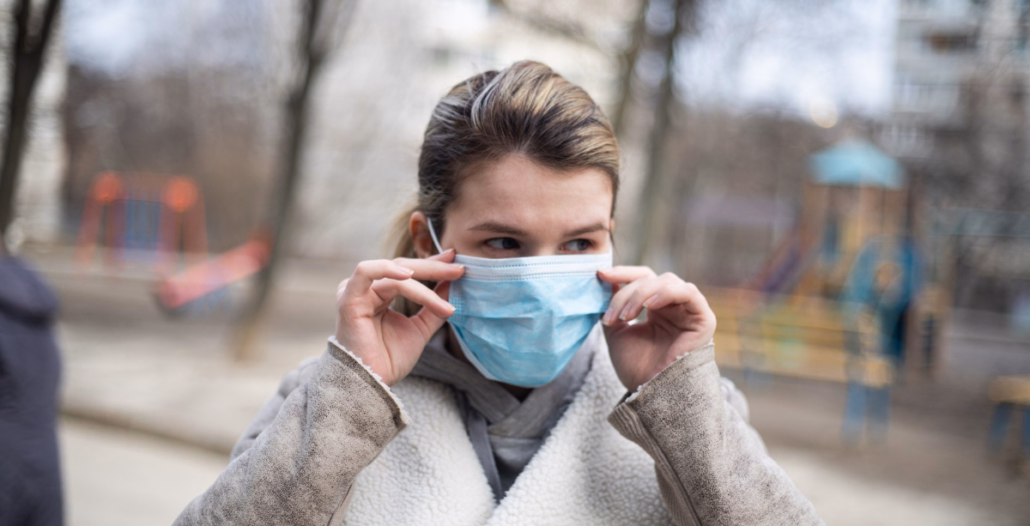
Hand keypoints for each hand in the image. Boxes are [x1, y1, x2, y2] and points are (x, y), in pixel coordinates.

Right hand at [335, 249, 464, 385]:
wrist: (371, 383)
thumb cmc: (388, 360)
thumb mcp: (420, 330)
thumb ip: (433, 307)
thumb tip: (451, 284)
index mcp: (380, 294)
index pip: (409, 272)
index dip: (434, 265)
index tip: (458, 264)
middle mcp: (368, 289)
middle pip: (405, 267)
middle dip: (434, 267)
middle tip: (459, 270)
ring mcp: (356, 291)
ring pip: (394, 272)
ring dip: (423, 276)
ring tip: (448, 282)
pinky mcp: (348, 298)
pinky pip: (366, 272)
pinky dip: (388, 269)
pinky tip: (409, 276)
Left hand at [598, 267, 716, 390]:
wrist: (652, 394)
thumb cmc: (637, 369)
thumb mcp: (616, 333)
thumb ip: (613, 307)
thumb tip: (606, 279)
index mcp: (656, 309)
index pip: (642, 278)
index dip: (622, 274)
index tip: (600, 274)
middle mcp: (674, 306)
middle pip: (650, 278)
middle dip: (626, 292)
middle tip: (612, 316)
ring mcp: (689, 311)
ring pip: (666, 281)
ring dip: (641, 294)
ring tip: (626, 317)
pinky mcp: (703, 318)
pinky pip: (689, 292)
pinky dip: (667, 292)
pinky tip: (650, 305)